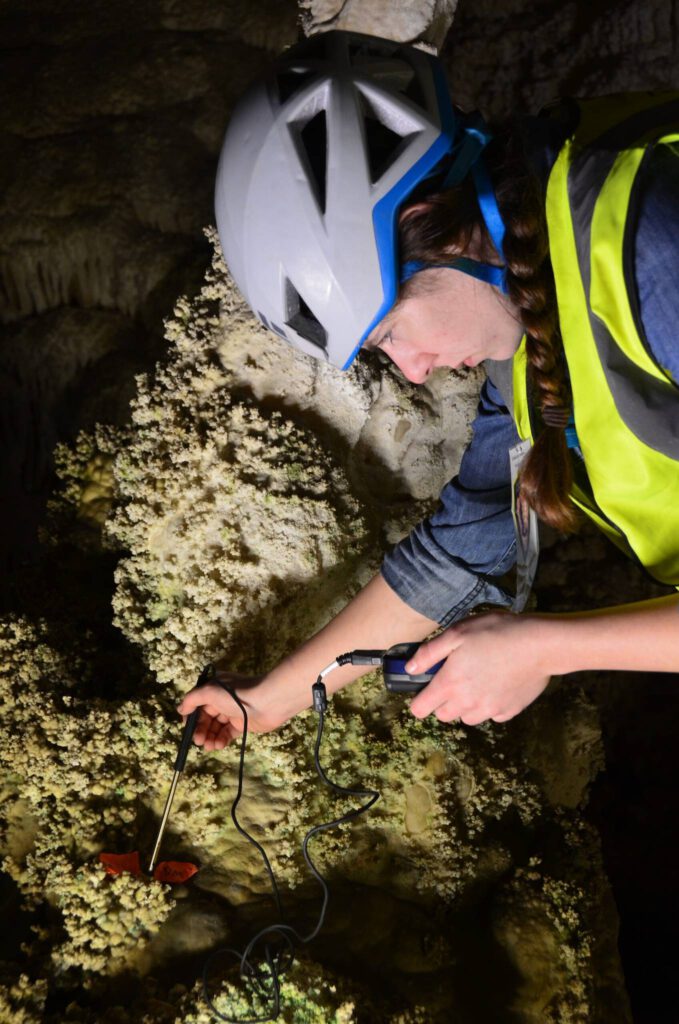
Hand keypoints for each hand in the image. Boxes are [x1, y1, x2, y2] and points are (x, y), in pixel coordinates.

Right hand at [177, 666, 275, 750]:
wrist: (267, 702)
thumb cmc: (236, 694)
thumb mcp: (209, 691)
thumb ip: (192, 700)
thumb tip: (180, 710)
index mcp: (213, 688)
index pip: (197, 705)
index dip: (191, 718)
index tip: (188, 729)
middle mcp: (221, 699)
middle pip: (205, 718)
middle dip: (201, 730)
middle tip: (199, 742)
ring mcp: (232, 712)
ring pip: (215, 727)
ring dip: (210, 737)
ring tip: (209, 746)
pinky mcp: (242, 724)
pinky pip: (227, 733)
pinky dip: (221, 740)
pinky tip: (219, 745)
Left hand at [407, 612, 551, 725]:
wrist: (539, 644)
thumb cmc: (496, 632)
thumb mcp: (457, 632)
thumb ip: (429, 653)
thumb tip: (409, 668)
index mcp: (450, 684)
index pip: (420, 709)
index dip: (419, 699)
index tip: (425, 688)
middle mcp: (467, 703)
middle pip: (443, 715)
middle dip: (443, 701)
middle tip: (455, 678)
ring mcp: (489, 710)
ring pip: (467, 718)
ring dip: (466, 705)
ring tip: (477, 680)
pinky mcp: (509, 711)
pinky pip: (492, 715)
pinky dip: (490, 705)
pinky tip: (497, 684)